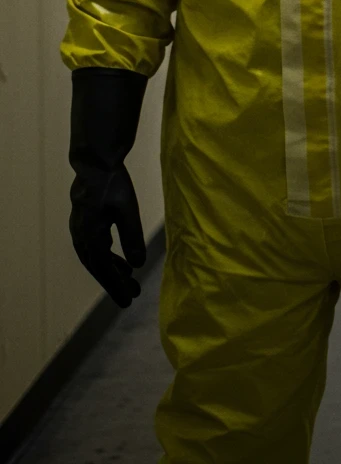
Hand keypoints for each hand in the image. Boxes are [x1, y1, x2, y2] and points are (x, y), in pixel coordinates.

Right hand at [70, 164, 145, 307]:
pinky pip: (94, 249)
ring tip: (130, 281)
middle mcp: (81, 237)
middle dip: (114, 283)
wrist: (95, 164)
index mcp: (90, 235)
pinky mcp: (83, 225)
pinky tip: (121, 262)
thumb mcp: (127, 209)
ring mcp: (79, 231)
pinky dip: (107, 258)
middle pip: (98, 267)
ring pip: (95, 259)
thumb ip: (132, 237)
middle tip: (132, 297)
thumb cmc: (113, 184)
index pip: (104, 268)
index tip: (128, 301)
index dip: (116, 286)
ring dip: (111, 271)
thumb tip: (138, 265)